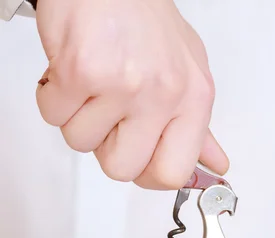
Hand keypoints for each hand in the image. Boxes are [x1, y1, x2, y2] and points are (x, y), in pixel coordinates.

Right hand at [35, 0, 227, 188]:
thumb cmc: (143, 20)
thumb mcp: (186, 74)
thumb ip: (197, 128)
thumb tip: (213, 165)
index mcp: (193, 100)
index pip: (172, 174)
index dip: (145, 173)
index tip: (136, 157)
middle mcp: (164, 94)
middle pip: (121, 169)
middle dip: (105, 144)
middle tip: (109, 108)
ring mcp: (124, 85)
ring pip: (82, 143)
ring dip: (77, 116)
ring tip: (92, 81)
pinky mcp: (82, 72)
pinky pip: (54, 116)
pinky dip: (54, 96)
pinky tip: (72, 71)